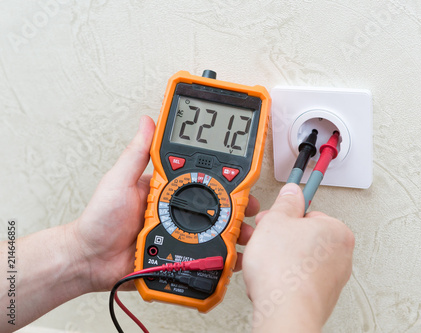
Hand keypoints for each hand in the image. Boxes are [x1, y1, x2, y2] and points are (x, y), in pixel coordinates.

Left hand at [69, 115, 258, 291]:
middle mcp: (176, 209)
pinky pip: (203, 255)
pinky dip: (222, 256)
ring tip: (247, 233)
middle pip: (214, 205)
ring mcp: (179, 232)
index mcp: (166, 188)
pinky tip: (234, 256)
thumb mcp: (119, 181)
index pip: (200, 178)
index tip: (239, 175)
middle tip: (250, 206)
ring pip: (214, 231)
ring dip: (234, 231)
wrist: (90, 261)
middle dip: (237, 205)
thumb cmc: (100, 220)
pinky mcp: (178, 254)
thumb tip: (148, 121)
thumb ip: (136, 154)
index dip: (222, 177)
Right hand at [242, 183, 354, 331]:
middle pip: (304, 236)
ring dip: (279, 258)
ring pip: (299, 259)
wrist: (284, 312)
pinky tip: (269, 279)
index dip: (283, 216)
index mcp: (336, 230)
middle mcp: (341, 255)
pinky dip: (284, 277)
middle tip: (263, 240)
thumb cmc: (284, 271)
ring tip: (262, 262)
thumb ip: (285, 202)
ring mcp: (332, 279)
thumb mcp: (276, 221)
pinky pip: (298, 279)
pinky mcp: (320, 297)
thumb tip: (291, 192)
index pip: (308, 213)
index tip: (274, 219)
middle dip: (280, 238)